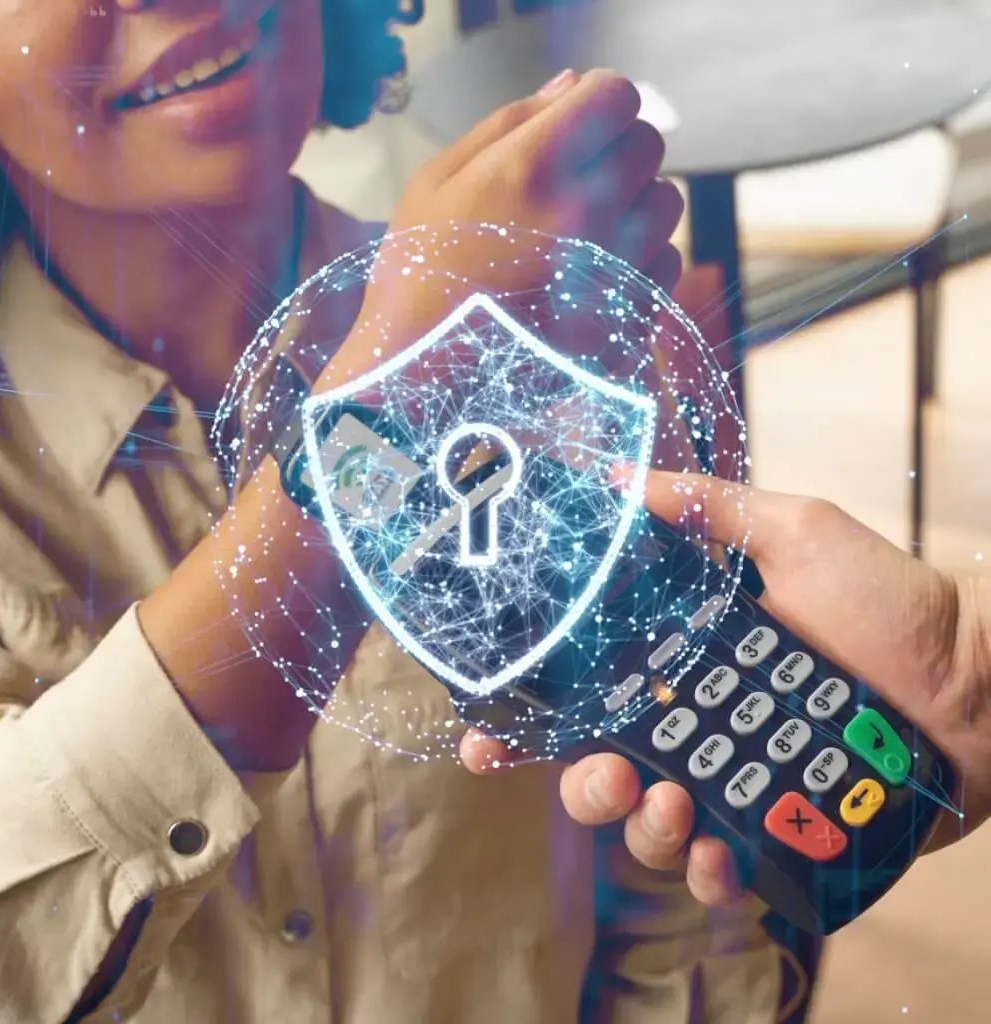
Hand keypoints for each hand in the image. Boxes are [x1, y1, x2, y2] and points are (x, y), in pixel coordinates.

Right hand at [318, 68, 683, 389]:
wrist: (422, 381)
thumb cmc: (419, 275)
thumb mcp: (438, 182)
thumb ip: (510, 123)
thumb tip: (572, 85)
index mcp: (537, 168)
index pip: (619, 96)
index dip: (599, 106)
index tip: (576, 129)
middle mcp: (589, 216)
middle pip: (648, 147)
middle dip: (615, 154)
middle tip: (570, 188)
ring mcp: (615, 276)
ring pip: (665, 206)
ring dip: (633, 208)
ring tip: (578, 240)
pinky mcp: (627, 326)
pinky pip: (664, 267)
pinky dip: (639, 265)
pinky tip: (589, 282)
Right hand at [462, 470, 990, 905]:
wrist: (977, 677)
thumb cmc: (887, 600)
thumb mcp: (794, 532)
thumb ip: (708, 506)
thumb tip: (622, 474)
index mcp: (680, 664)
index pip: (583, 695)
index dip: (525, 723)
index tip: (484, 741)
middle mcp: (693, 729)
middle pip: (600, 773)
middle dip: (583, 785)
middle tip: (610, 773)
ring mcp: (733, 786)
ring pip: (649, 829)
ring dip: (641, 829)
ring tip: (673, 806)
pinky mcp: (779, 837)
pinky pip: (720, 874)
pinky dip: (706, 877)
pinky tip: (718, 859)